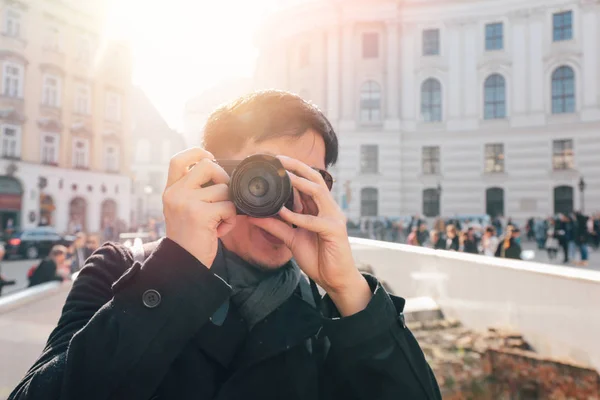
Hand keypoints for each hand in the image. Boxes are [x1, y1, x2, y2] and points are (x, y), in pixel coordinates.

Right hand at [163, 148, 236, 266]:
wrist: (183, 264)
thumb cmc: (189, 238)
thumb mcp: (183, 209)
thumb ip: (194, 191)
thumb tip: (220, 172)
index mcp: (171, 190)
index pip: (178, 160)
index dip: (196, 153)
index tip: (210, 157)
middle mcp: (175, 193)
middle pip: (207, 166)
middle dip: (223, 178)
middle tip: (223, 195)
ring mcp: (186, 202)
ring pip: (223, 189)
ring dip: (228, 206)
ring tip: (219, 222)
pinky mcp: (199, 214)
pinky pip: (228, 207)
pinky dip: (230, 220)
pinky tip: (219, 230)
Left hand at [249, 156, 371, 315]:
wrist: (336, 280)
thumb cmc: (319, 258)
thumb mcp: (292, 239)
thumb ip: (276, 226)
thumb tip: (254, 216)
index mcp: (320, 208)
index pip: (308, 182)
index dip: (294, 170)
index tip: (275, 162)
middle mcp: (329, 208)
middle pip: (315, 179)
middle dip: (297, 167)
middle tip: (278, 159)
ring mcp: (334, 218)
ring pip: (318, 192)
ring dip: (299, 183)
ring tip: (283, 177)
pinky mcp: (335, 231)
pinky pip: (315, 221)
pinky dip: (299, 216)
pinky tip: (284, 213)